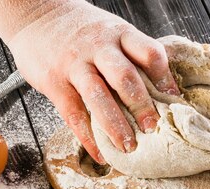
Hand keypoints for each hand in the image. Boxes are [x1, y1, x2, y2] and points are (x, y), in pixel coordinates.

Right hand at [0, 0, 179, 162]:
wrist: (35, 14)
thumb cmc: (82, 31)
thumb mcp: (112, 32)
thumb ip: (133, 56)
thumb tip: (165, 91)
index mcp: (120, 34)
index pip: (149, 54)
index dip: (165, 78)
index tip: (174, 101)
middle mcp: (99, 47)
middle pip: (125, 77)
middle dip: (142, 106)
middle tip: (153, 128)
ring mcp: (75, 64)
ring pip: (99, 96)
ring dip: (116, 125)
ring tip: (129, 146)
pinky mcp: (55, 82)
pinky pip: (73, 114)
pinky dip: (88, 138)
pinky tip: (101, 154)